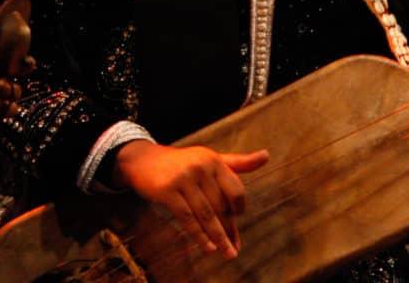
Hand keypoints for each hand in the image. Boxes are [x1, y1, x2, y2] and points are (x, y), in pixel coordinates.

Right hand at [108, 140, 268, 259]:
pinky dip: (199, 235)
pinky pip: (187, 218)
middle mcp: (201, 166)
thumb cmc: (180, 163)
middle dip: (229, 230)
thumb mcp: (209, 159)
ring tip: (226, 253)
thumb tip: (266, 156)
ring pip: (206, 214)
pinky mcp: (167, 190)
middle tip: (234, 249)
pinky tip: (208, 248)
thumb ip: (237, 163)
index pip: (235, 190)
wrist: (141, 160)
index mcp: (214, 160)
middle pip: (220, 205)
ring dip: (218, 237)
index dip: (238, 210)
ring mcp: (184, 178)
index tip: (237, 225)